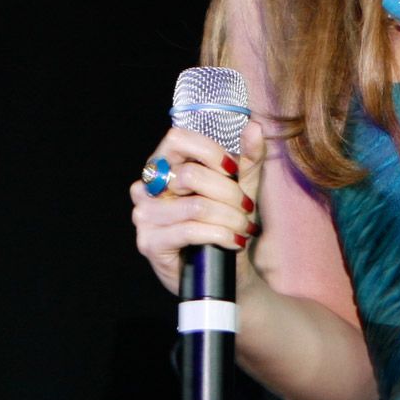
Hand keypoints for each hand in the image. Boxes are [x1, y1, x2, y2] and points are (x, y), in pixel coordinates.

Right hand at [130, 119, 265, 296]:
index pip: (177, 139)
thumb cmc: (229, 224)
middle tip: (245, 208)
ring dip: (229, 217)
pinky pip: (190, 230)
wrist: (229, 271)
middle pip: (191, 175)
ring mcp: (145, 216)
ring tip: (242, 227)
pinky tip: (233, 241)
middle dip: (229, 193)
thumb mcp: (244, 187)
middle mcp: (147, 188)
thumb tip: (254, 128)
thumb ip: (248, 158)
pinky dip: (220, 234)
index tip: (234, 170)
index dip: (209, 151)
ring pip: (196, 205)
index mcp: (165, 167)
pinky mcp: (149, 243)